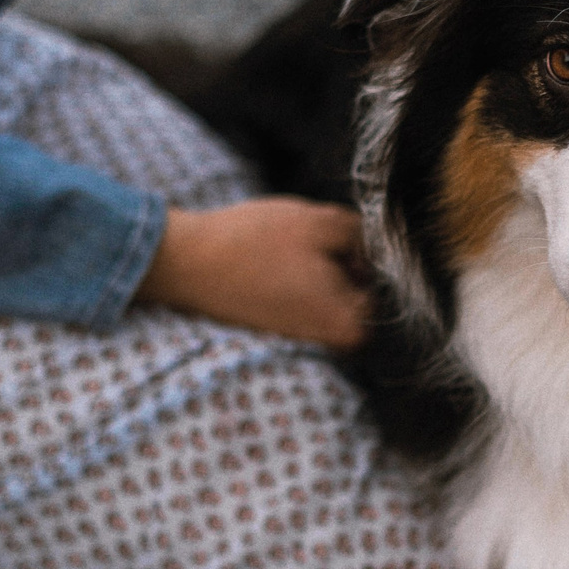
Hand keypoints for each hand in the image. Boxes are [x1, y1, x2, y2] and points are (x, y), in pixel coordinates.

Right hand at [135, 198, 371, 349]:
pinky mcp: (281, 329)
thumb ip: (367, 235)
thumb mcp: (324, 222)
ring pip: (329, 286)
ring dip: (313, 266)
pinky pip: (302, 294)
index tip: (323, 243)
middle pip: (356, 285)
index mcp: (353, 328)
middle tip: (298, 248)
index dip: (356, 250)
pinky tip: (266, 266)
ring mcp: (305, 341)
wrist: (186, 262)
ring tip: (280, 257)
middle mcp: (332, 346)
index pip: (382, 279)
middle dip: (337, 260)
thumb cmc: (255, 242)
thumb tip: (376, 248)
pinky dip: (291, 276)